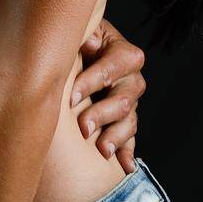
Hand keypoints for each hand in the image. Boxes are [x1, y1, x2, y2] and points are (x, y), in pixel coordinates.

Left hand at [70, 18, 145, 173]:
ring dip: (116, 136)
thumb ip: (84, 37)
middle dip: (103, 113)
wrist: (74, 59)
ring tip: (102, 149)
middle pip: (125, 97)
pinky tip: (125, 166)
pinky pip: (131, 139)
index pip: (116, 64)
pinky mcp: (125, 121)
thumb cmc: (73, 44)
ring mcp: (130, 101)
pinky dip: (127, 153)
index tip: (72, 96)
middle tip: (83, 127)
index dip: (94, 80)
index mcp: (122, 52)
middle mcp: (131, 77)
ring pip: (130, 120)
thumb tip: (89, 44)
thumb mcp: (78, 35)